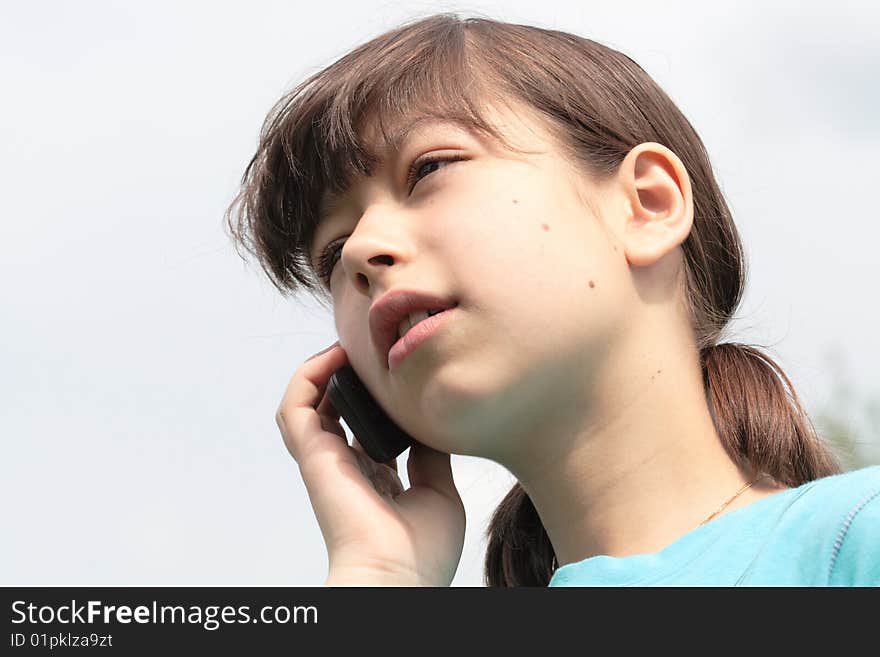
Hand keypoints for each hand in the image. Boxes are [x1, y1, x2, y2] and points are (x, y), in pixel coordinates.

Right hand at [275, 342, 465, 585]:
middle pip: (332, 412)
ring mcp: (325, 461)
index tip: (397, 375)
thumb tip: (428, 423)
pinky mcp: (313, 455)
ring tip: (349, 348)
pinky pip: (295, 406)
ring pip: (305, 405)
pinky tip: (336, 357)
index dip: (375, 401)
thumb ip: (430, 456)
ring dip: (321, 371)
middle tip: (370, 352)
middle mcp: (345, 467)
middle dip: (346, 378)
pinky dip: (308, 376)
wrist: (398, 578)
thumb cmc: (420, 552)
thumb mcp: (438, 492)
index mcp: (372, 480)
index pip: (363, 431)